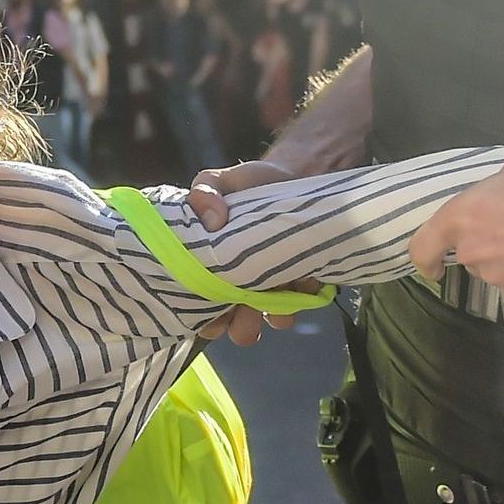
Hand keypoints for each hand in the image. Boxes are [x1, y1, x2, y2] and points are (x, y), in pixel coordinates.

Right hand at [185, 161, 313, 345]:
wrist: (295, 174)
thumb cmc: (249, 184)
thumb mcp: (217, 180)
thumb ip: (204, 192)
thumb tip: (214, 220)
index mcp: (212, 272)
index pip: (198, 312)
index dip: (203, 318)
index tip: (213, 306)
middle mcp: (241, 287)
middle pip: (237, 329)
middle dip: (242, 325)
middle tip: (247, 303)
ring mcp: (274, 288)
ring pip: (273, 321)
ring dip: (276, 312)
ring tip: (279, 285)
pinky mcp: (305, 281)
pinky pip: (305, 300)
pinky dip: (304, 291)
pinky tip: (302, 271)